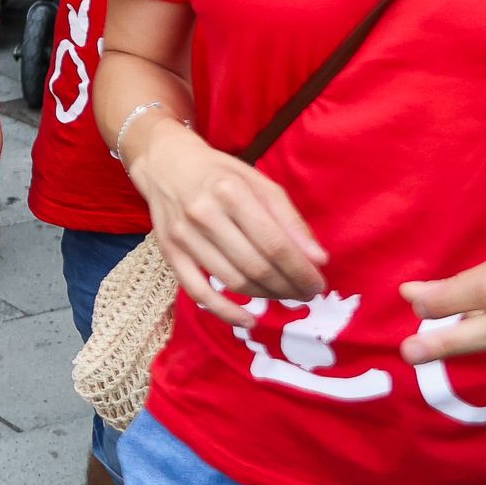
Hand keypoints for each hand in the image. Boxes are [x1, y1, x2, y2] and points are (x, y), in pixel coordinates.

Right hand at [126, 122, 328, 321]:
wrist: (166, 164)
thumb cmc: (220, 174)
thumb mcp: (260, 183)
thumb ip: (289, 220)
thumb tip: (318, 259)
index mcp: (231, 191)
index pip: (275, 244)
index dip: (301, 271)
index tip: (319, 284)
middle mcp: (204, 213)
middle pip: (256, 265)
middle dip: (288, 286)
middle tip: (306, 293)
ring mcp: (183, 235)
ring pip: (232, 280)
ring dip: (266, 295)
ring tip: (284, 295)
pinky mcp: (169, 252)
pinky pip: (198, 292)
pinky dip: (225, 311)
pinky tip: (248, 320)